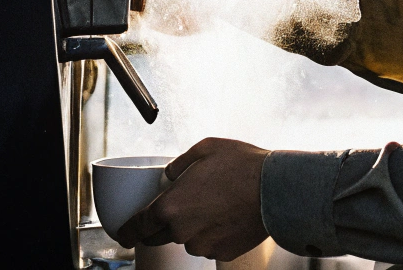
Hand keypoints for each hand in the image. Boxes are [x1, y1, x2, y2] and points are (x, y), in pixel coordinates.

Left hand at [116, 137, 269, 260]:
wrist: (277, 189)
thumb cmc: (243, 165)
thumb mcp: (207, 148)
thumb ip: (180, 163)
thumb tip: (170, 173)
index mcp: (171, 206)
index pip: (137, 227)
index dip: (127, 230)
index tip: (125, 231)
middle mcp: (181, 231)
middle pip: (158, 236)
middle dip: (161, 224)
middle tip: (181, 206)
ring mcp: (201, 245)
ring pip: (186, 239)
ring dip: (192, 226)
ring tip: (217, 203)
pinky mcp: (220, 253)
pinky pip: (208, 244)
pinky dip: (212, 233)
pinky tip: (228, 214)